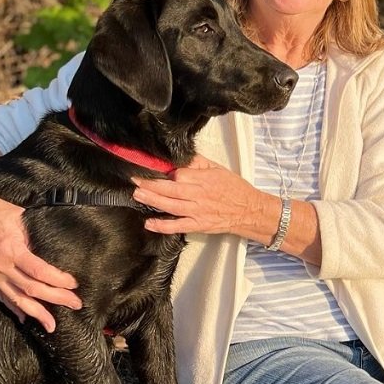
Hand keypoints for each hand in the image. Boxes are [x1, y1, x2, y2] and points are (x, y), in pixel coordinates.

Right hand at [0, 182, 80, 332]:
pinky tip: (26, 318)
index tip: (74, 285)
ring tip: (52, 326)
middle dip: (55, 299)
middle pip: (31, 288)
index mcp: (10, 249)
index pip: (39, 271)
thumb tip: (56, 246)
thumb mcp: (19, 216)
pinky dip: (15, 309)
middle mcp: (0, 266)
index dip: (58, 280)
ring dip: (36, 313)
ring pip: (16, 299)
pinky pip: (1, 297)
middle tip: (75, 304)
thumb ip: (35, 234)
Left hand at [133, 155, 268, 235]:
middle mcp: (199, 195)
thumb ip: (198, 163)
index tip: (153, 169)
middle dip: (151, 184)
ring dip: (152, 200)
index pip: (179, 173)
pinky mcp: (198, 225)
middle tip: (134, 180)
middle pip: (171, 188)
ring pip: (170, 205)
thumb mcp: (218, 169)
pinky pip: (178, 226)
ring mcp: (198, 211)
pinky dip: (163, 225)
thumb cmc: (235, 188)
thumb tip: (180, 157)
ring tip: (137, 194)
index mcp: (204, 179)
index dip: (166, 171)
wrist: (249, 210)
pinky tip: (149, 222)